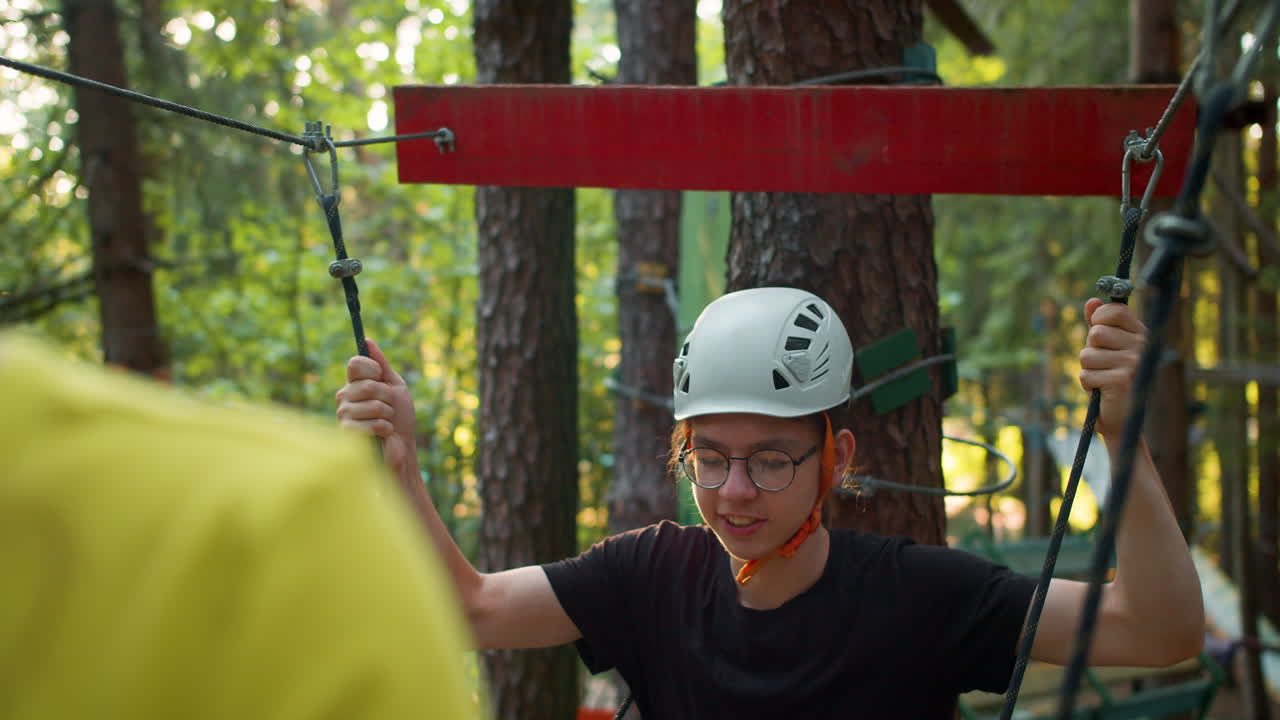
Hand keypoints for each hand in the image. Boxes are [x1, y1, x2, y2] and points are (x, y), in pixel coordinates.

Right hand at [335, 340, 417, 481]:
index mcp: (355, 383)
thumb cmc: (400, 417)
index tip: (382, 377)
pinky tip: (383, 434)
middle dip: (387, 397)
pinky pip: (370, 423)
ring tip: (387, 422)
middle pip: (366, 384)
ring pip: (372, 405)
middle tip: (389, 407)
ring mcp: (344, 415)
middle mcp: (345, 397)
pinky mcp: (347, 433)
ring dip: (387, 415)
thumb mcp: (396, 386)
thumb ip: (382, 365)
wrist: (403, 446)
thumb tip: (368, 341)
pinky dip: (384, 428)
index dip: (372, 369)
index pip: (355, 364)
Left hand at [1078, 298, 1145, 438]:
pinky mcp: (1122, 380)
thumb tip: (1092, 301)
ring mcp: (1134, 363)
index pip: (1115, 311)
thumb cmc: (1111, 379)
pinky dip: (1088, 385)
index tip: (1098, 336)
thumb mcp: (1105, 349)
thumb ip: (1099, 324)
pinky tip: (1103, 391)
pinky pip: (1086, 374)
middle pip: (1096, 333)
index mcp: (1141, 335)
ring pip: (1087, 354)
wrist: (1123, 419)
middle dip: (1090, 351)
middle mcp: (1142, 346)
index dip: (1098, 319)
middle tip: (1103, 365)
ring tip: (1103, 378)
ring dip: (1088, 369)